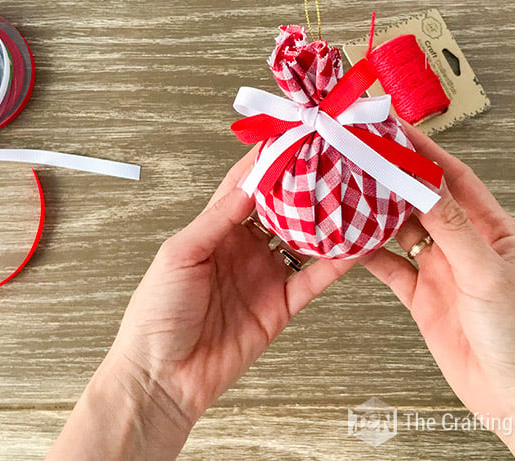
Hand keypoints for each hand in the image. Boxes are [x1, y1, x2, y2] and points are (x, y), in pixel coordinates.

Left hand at [113, 147, 354, 422]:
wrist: (164, 376)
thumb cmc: (157, 313)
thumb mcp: (180, 255)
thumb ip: (218, 219)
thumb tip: (250, 183)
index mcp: (215, 231)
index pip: (245, 187)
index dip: (267, 163)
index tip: (292, 139)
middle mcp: (243, 248)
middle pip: (281, 209)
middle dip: (304, 184)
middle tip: (332, 160)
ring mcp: (265, 275)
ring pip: (303, 240)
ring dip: (326, 219)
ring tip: (353, 192)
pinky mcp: (281, 305)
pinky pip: (314, 279)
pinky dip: (338, 262)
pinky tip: (358, 243)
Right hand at [361, 123, 514, 458]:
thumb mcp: (487, 273)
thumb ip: (453, 229)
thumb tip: (425, 186)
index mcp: (490, 230)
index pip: (454, 179)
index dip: (425, 152)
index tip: (396, 130)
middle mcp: (462, 245)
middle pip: (421, 200)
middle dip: (393, 177)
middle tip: (361, 155)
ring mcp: (439, 270)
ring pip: (400, 231)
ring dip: (376, 213)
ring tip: (348, 189)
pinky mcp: (420, 296)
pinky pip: (388, 267)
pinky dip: (367, 254)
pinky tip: (349, 241)